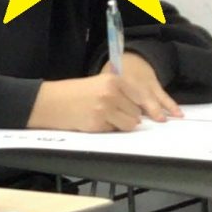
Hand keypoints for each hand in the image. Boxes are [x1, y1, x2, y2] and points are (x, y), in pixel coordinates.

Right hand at [28, 53, 179, 132]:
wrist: (49, 102)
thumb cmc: (72, 94)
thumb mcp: (98, 84)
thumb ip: (119, 92)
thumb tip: (141, 110)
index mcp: (113, 81)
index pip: (141, 96)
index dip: (152, 108)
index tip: (163, 118)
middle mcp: (111, 93)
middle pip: (137, 111)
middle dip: (129, 115)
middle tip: (113, 114)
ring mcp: (105, 109)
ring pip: (129, 123)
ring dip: (121, 124)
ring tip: (104, 118)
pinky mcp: (97, 123)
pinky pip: (114, 131)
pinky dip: (107, 129)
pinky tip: (94, 122)